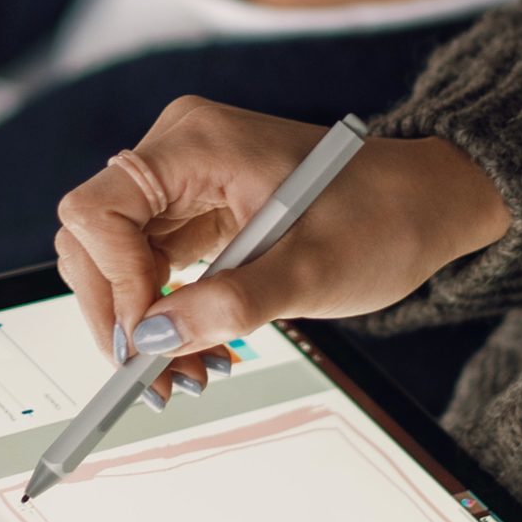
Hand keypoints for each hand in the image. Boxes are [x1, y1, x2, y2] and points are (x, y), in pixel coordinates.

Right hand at [54, 97, 510, 398]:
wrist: (427, 203)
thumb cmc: (383, 218)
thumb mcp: (311, 272)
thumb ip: (228, 306)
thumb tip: (153, 342)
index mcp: (196, 142)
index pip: (99, 210)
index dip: (114, 283)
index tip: (153, 341)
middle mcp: (176, 151)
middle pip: (93, 238)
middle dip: (121, 316)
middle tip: (160, 379)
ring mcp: (182, 181)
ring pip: (116, 262)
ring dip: (144, 327)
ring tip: (190, 376)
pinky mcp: (194, 212)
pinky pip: (150, 269)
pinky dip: (166, 317)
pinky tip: (200, 352)